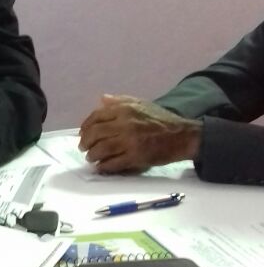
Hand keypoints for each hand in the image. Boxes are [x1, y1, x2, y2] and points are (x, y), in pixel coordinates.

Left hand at [78, 94, 201, 172]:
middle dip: (85, 142)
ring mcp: (130, 141)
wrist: (183, 136)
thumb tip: (102, 99)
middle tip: (83, 148)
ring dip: (92, 155)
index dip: (86, 126)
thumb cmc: (161, 119)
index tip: (82, 133)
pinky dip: (104, 166)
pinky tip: (101, 167)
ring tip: (91, 158)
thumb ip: (120, 101)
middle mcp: (125, 124)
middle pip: (95, 134)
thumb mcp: (142, 103)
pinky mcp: (136, 157)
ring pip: (102, 149)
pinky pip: (114, 163)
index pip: (96, 117)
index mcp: (125, 109)